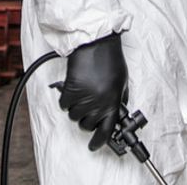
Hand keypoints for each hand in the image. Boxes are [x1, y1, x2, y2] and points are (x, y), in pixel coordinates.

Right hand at [58, 33, 127, 150]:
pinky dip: (66, 99)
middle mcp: (99, 103)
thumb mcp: (122, 81)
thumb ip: (119, 98)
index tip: (94, 145)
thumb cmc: (110, 59)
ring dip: (76, 109)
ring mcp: (84, 97)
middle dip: (87, 120)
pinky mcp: (71, 90)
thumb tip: (117, 112)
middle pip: (87, 126)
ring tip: (81, 95)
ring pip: (74, 116)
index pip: (106, 131)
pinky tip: (72, 89)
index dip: (99, 142)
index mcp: (113, 102)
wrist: (96, 43)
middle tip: (87, 109)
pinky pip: (64, 104)